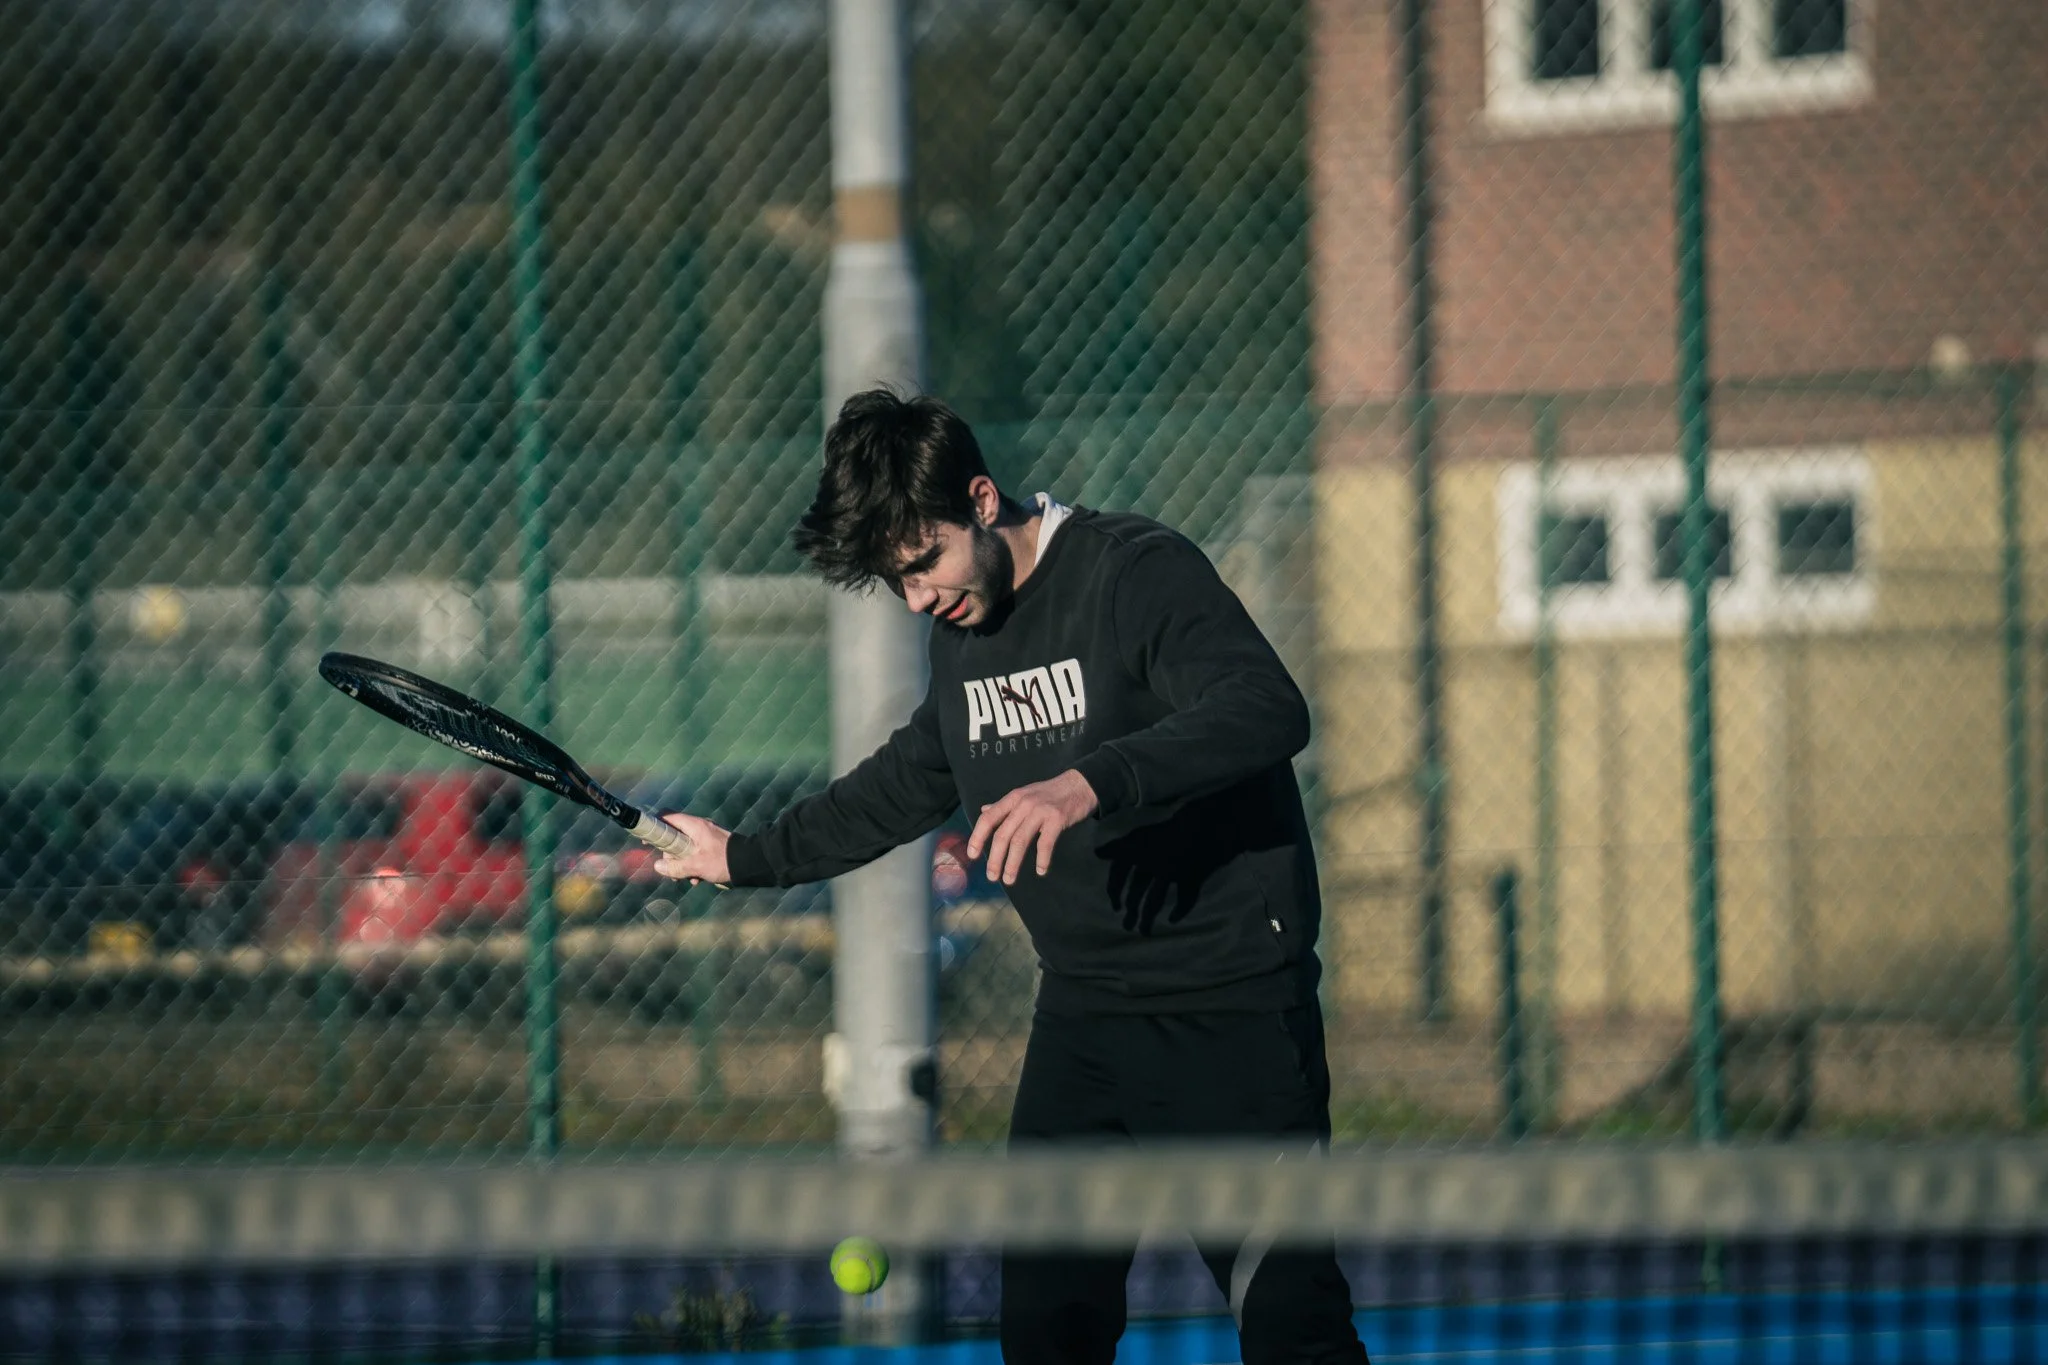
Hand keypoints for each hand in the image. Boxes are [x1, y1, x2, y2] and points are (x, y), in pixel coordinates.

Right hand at [652, 811, 731, 886]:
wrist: (751, 863)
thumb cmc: (723, 861)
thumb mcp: (697, 866)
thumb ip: (676, 866)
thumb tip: (658, 866)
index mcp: (694, 826)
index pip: (668, 817)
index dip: (654, 826)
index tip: (647, 840)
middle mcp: (699, 828)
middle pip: (674, 837)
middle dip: (670, 856)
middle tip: (671, 870)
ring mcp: (706, 837)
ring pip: (684, 848)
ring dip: (682, 864)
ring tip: (687, 879)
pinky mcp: (712, 847)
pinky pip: (695, 854)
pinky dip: (693, 865)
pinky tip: (698, 879)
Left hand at [968, 769, 1098, 885]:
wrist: (1080, 785)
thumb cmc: (1050, 793)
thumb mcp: (1023, 794)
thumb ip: (1004, 806)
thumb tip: (984, 811)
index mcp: (1012, 799)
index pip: (988, 818)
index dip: (978, 837)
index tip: (972, 855)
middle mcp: (1023, 804)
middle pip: (1003, 834)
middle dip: (995, 858)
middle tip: (992, 876)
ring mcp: (1040, 811)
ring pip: (1020, 841)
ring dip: (1013, 863)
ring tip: (1009, 879)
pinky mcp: (1057, 818)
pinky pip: (1045, 843)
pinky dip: (1042, 859)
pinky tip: (1041, 871)